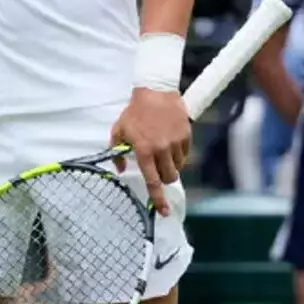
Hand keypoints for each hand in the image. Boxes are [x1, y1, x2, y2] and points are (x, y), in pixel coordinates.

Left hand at [109, 87, 190, 216]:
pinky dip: (179, 154)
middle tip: (158, 168)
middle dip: (164, 177)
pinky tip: (171, 143)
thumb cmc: (135, 112)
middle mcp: (161, 149)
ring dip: (171, 165)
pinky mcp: (186, 136)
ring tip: (163, 151)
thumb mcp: (119, 130)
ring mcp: (175, 143)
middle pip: (169, 177)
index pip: (152, 181)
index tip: (164, 211)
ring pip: (178, 167)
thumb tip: (122, 169)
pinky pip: (185, 155)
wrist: (156, 92)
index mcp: (144, 150)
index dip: (158, 199)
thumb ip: (117, 152)